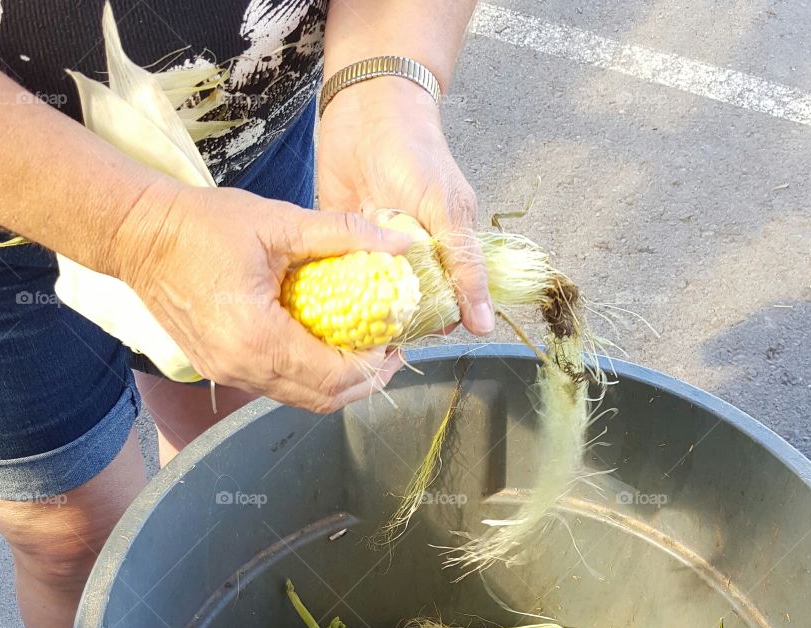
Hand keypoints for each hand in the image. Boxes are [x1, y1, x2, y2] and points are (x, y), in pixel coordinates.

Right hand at [107, 183, 409, 411]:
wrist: (137, 236)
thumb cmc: (201, 226)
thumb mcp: (278, 222)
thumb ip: (343, 234)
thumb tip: (400, 241)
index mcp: (259, 339)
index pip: (335, 376)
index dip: (374, 366)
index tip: (397, 341)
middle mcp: (244, 369)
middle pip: (323, 400)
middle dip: (364, 380)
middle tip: (389, 351)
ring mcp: (231, 374)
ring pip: (302, 398)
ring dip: (338, 380)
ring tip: (363, 347)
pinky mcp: (222, 369)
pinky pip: (279, 386)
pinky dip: (309, 374)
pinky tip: (324, 344)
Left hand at [317, 78, 493, 336]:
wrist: (367, 107)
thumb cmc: (417, 154)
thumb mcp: (448, 214)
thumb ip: (464, 267)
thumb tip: (483, 326)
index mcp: (442, 254)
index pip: (441, 307)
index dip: (430, 325)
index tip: (414, 338)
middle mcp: (408, 258)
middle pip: (400, 307)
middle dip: (391, 321)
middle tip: (379, 334)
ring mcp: (373, 251)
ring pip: (366, 296)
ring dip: (360, 309)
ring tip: (352, 322)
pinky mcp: (340, 240)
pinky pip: (334, 274)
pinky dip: (331, 287)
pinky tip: (326, 302)